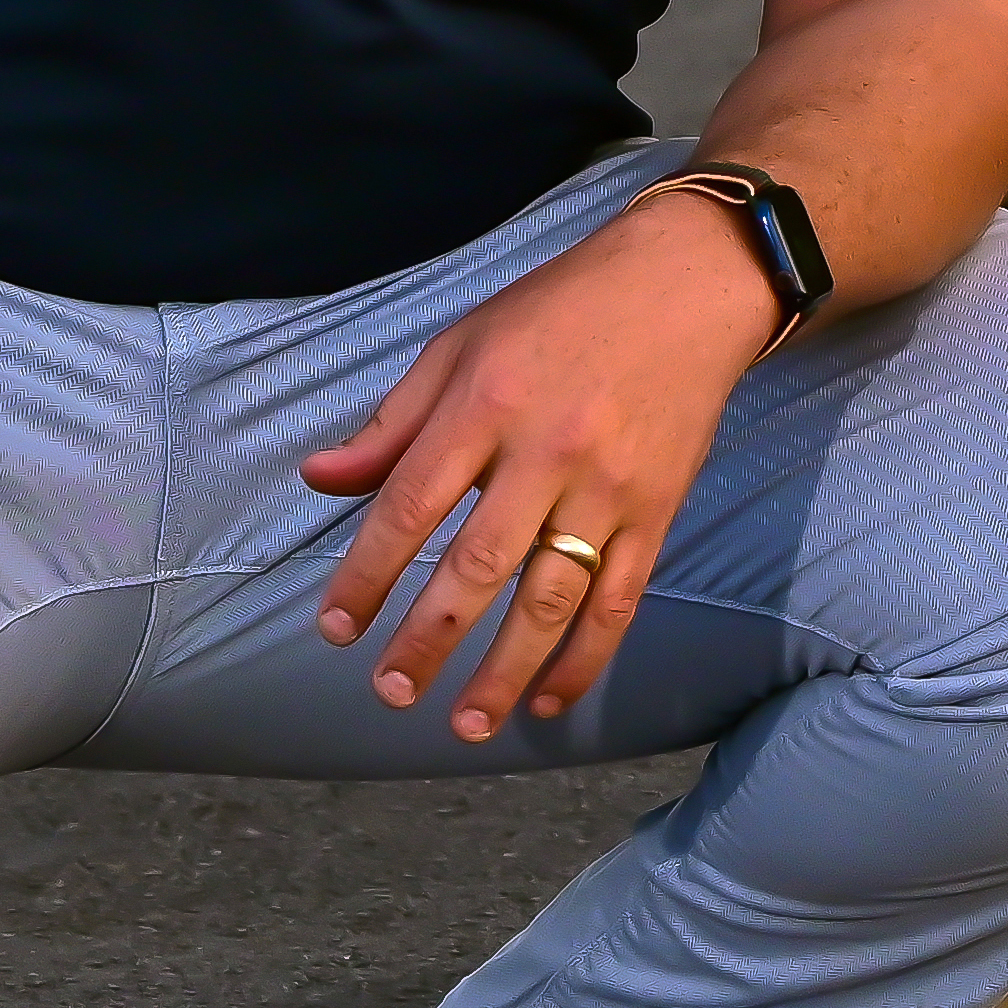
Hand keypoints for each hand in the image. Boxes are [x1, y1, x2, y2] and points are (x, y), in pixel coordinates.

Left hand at [299, 189, 771, 734]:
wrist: (688, 284)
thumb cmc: (559, 309)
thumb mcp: (461, 344)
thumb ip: (392, 422)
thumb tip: (319, 478)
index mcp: (485, 402)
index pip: (410, 505)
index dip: (367, 574)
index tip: (337, 627)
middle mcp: (546, 450)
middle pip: (477, 565)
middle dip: (429, 638)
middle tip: (391, 691)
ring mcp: (609, 486)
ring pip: (551, 598)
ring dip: (504, 670)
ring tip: (463, 723)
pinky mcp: (658, 509)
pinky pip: (620, 600)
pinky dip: (586, 658)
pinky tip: (550, 700)